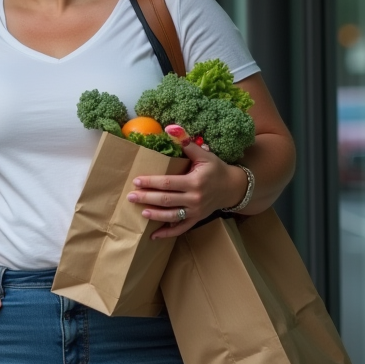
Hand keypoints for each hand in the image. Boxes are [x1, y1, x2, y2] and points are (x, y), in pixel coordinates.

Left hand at [126, 140, 248, 239]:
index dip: (151, 182)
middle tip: (131, 197)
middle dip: (147, 198)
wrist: (233, 187)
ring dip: (155, 215)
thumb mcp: (203, 154)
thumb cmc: (215, 169)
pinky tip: (153, 236)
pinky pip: (181, 229)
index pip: (168, 183)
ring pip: (172, 216)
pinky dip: (167, 233)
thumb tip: (170, 128)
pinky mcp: (197, 219)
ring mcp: (196, 211)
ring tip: (141, 212)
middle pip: (167, 200)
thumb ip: (186, 142)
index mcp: (195, 182)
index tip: (136, 181)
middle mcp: (195, 198)